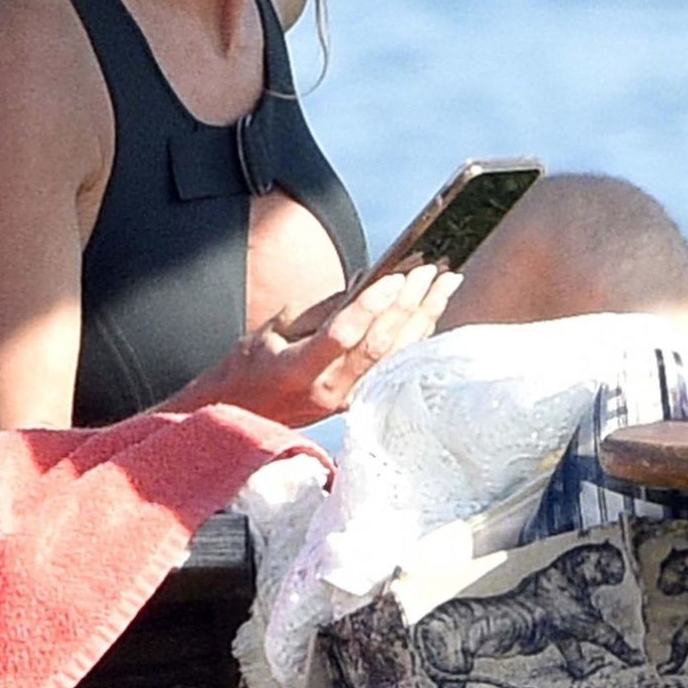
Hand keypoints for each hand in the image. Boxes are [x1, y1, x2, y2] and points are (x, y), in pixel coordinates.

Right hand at [211, 262, 462, 426]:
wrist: (242, 416)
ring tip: (445, 285)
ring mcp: (346, 401)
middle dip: (408, 304)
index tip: (396, 276)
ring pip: (395, 356)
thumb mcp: (274, 328)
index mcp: (298, 369)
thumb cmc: (250, 368)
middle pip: (378, 345)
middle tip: (430, 271)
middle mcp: (328, 390)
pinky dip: (416, 338)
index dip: (371, 305)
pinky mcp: (358, 404)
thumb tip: (364, 282)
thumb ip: (320, 308)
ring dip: (424, 318)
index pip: (343, 335)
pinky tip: (432, 315)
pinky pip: (394, 367)